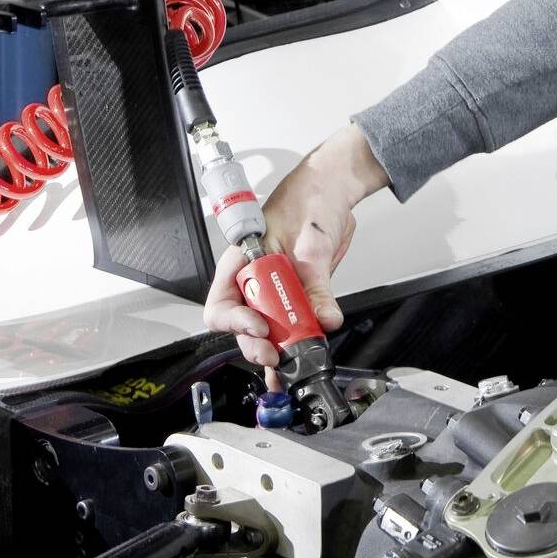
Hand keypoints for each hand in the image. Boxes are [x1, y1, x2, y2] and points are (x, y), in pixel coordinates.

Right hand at [202, 123, 388, 367]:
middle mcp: (254, 280)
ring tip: (291, 368)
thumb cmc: (310, 198)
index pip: (222, 303)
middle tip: (277, 356)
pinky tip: (304, 358)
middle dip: (257, 345)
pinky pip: (293, 326)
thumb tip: (324, 317)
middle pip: (243, 326)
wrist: (334, 189)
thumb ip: (317, 282)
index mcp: (242, 262)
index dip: (236, 322)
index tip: (261, 327)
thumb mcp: (312, 239)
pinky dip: (299, 344)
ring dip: (278, 351)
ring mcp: (275, 291)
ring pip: (268, 331)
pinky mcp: (296, 297)